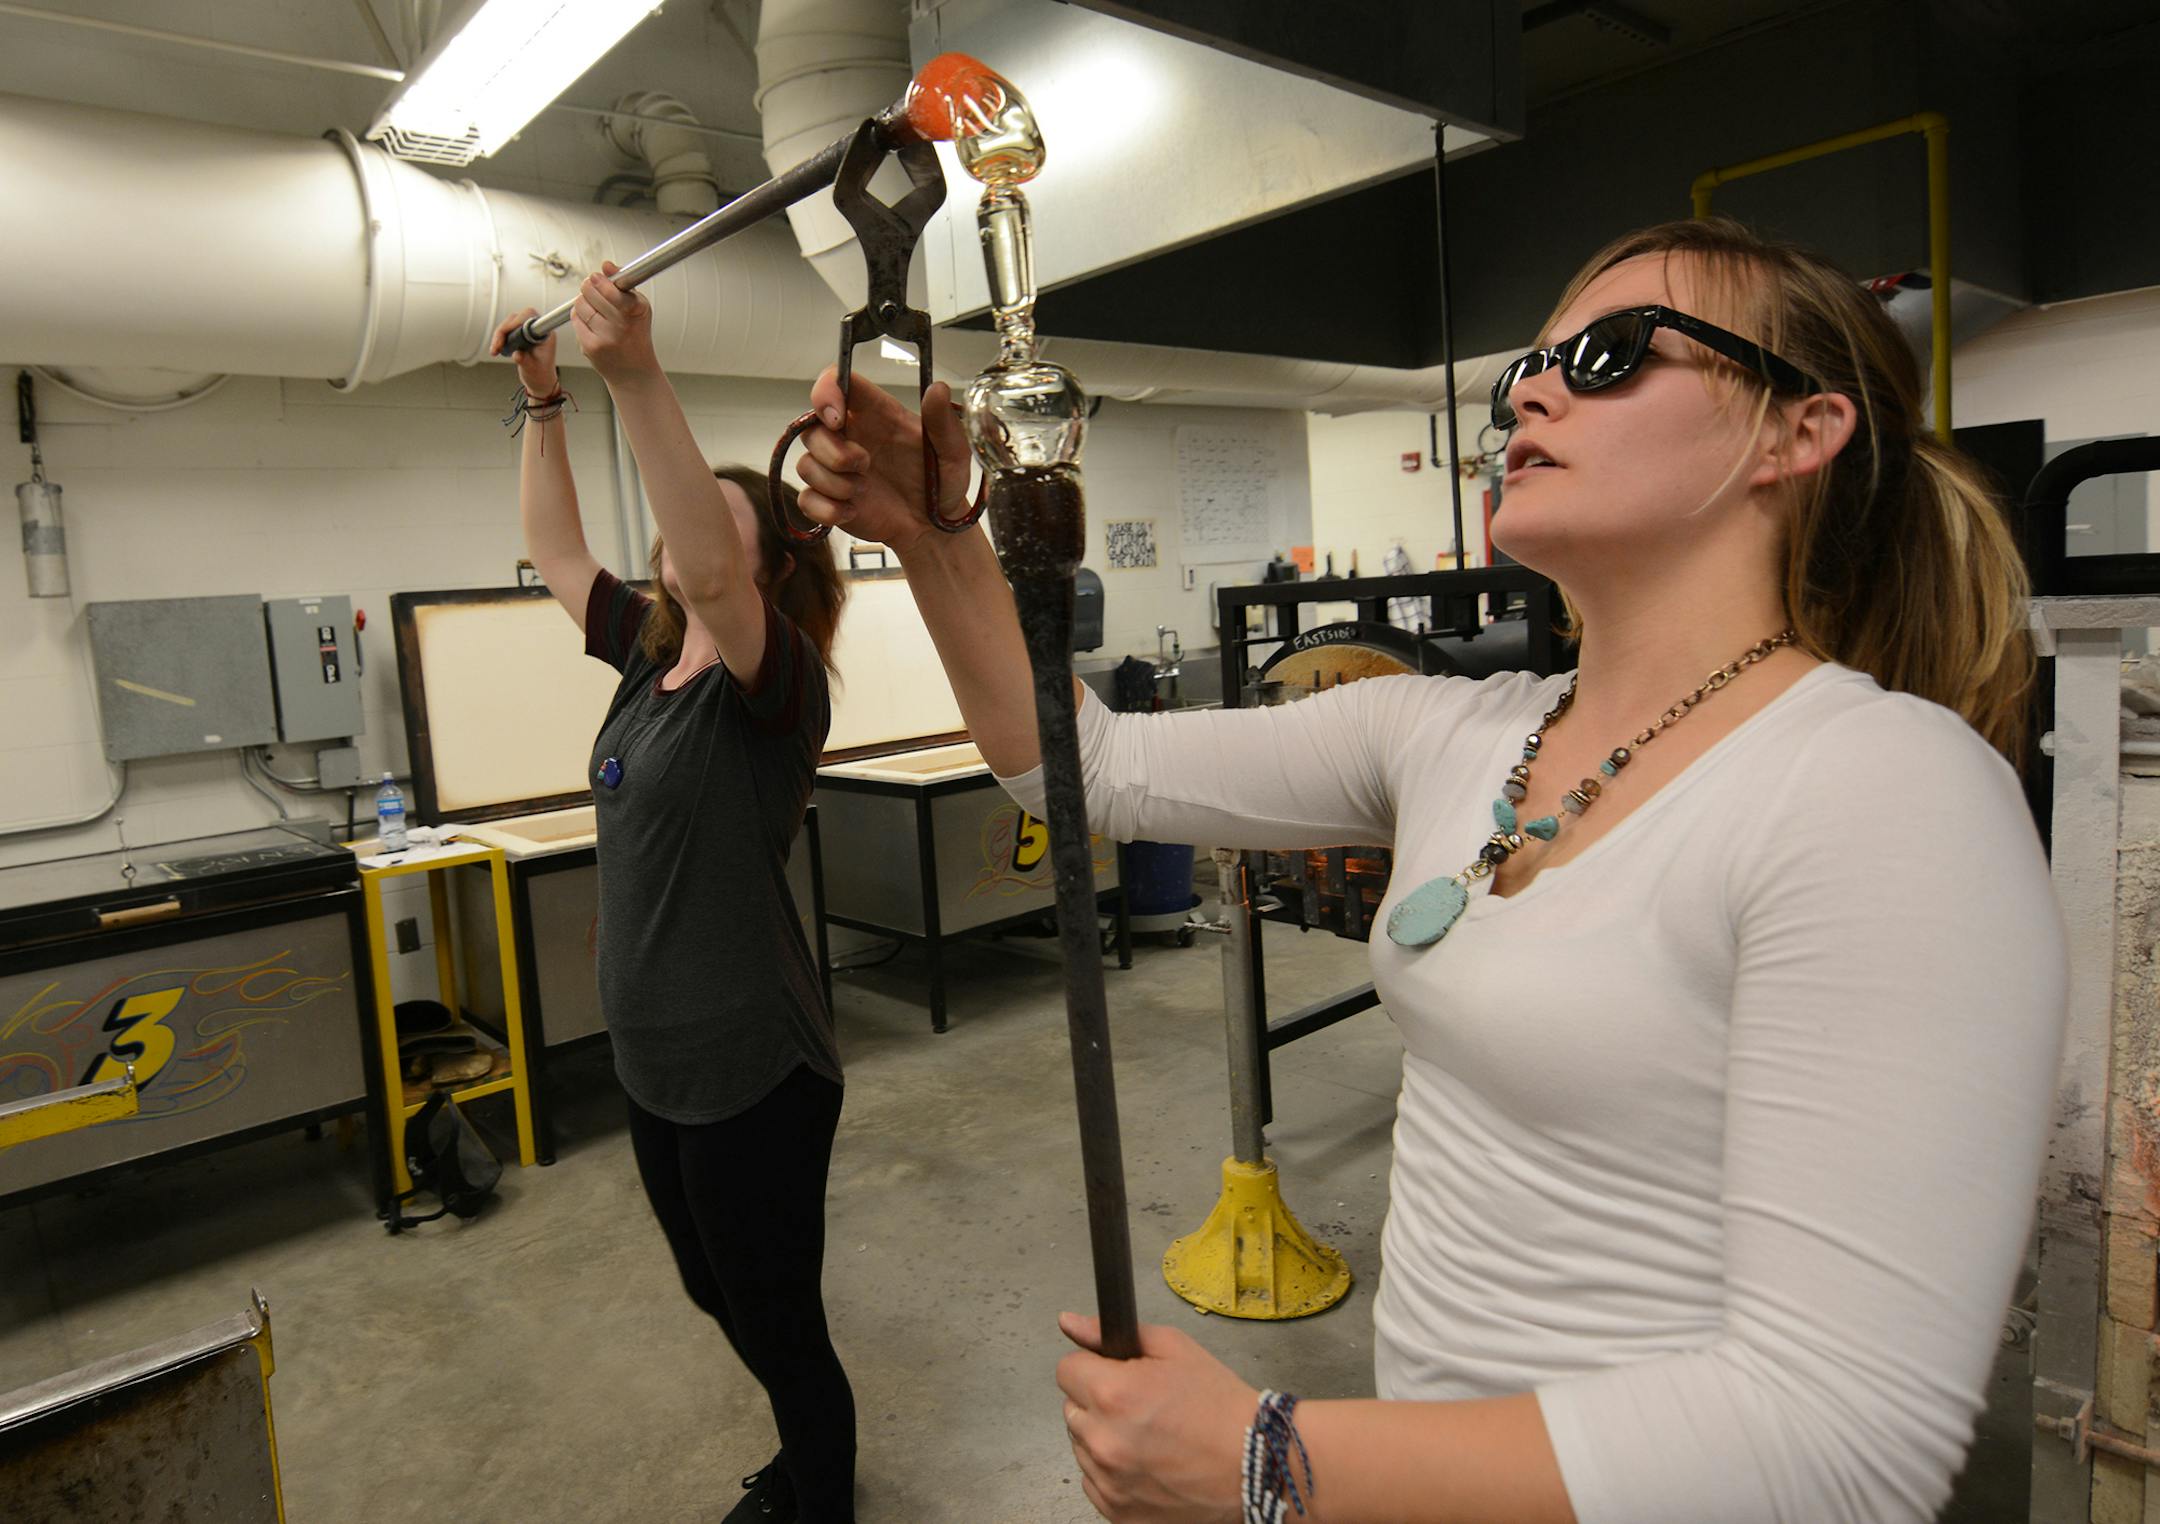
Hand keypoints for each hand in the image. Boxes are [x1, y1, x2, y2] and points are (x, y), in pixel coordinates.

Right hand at [488, 307, 559, 396]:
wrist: (540, 380)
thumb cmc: (540, 375)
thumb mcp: (532, 369)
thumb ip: (525, 361)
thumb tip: (517, 354)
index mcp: (545, 335)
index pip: (531, 318)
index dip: (517, 322)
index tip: (506, 332)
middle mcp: (538, 329)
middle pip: (517, 318)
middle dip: (503, 331)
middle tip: (496, 347)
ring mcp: (529, 330)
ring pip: (510, 323)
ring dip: (499, 335)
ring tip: (494, 351)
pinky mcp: (522, 334)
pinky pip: (508, 329)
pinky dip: (500, 338)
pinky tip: (497, 348)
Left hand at [573, 262, 660, 384]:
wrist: (633, 371)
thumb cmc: (635, 334)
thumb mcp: (637, 307)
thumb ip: (622, 284)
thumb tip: (606, 265)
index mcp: (637, 311)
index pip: (614, 292)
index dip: (601, 281)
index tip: (596, 276)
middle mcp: (623, 325)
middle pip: (591, 292)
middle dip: (588, 286)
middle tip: (591, 287)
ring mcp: (606, 338)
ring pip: (580, 304)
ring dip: (583, 301)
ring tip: (594, 308)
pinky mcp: (591, 347)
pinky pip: (576, 320)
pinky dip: (579, 316)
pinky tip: (590, 322)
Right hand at [794, 368, 973, 551]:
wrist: (933, 528)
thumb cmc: (942, 484)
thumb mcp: (953, 453)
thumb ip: (943, 422)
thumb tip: (937, 389)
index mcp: (876, 414)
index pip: (836, 383)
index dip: (826, 392)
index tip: (836, 417)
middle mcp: (851, 436)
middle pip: (812, 428)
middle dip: (832, 451)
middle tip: (865, 466)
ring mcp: (836, 469)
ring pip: (806, 465)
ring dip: (834, 483)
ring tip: (865, 493)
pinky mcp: (829, 498)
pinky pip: (807, 499)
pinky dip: (827, 509)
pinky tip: (853, 512)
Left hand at [1056, 1312, 1252, 1522]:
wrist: (1256, 1462)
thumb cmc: (1220, 1405)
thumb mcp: (1174, 1348)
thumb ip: (1112, 1334)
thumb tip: (1069, 1322)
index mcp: (1113, 1394)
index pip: (1066, 1370)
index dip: (1091, 1367)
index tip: (1114, 1374)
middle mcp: (1103, 1441)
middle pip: (1072, 1409)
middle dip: (1098, 1402)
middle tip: (1140, 1405)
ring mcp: (1109, 1482)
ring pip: (1082, 1446)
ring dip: (1104, 1437)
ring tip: (1149, 1435)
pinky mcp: (1118, 1513)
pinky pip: (1094, 1482)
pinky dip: (1113, 1472)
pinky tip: (1147, 1462)